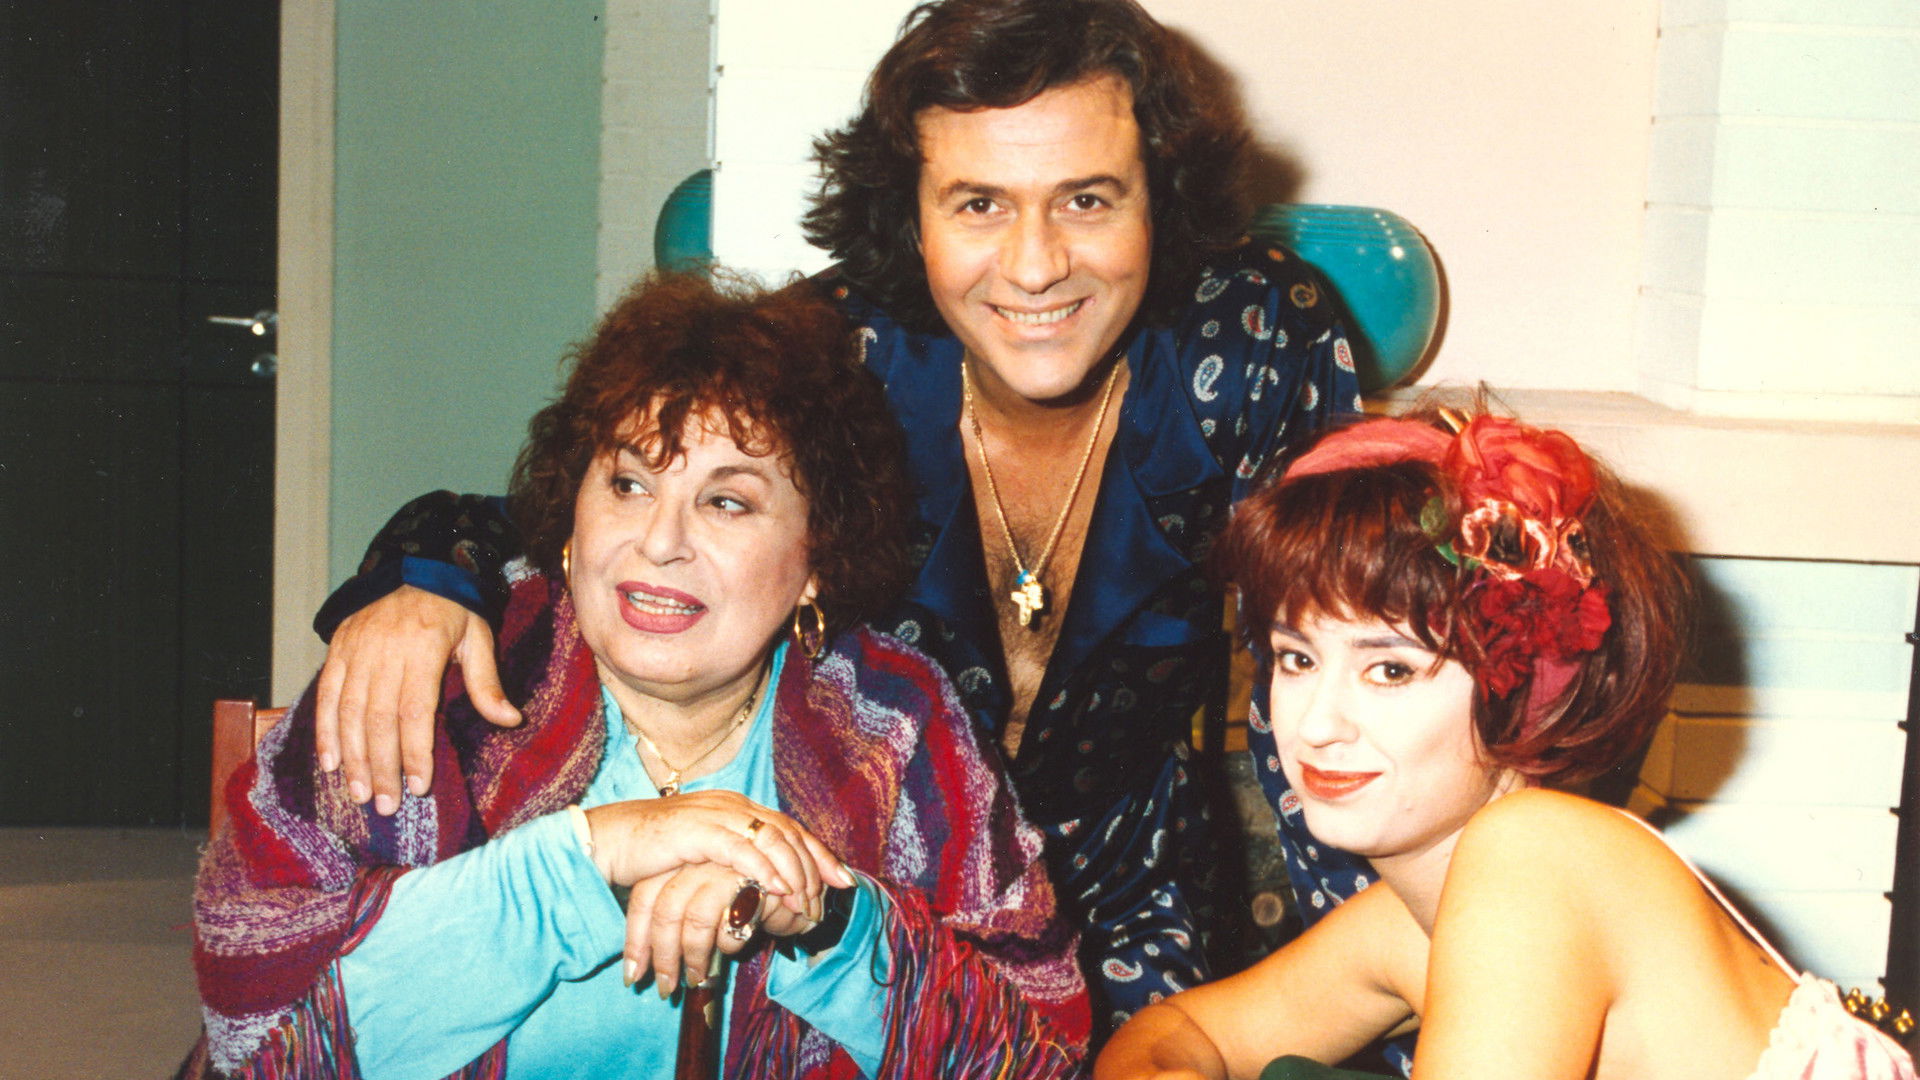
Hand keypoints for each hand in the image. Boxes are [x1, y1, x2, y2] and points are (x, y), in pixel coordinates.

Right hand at [315, 585, 521, 812]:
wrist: (415, 566)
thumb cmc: (453, 609)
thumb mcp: (478, 638)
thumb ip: (487, 682)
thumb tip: (510, 720)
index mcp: (424, 649)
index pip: (414, 711)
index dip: (414, 752)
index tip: (419, 786)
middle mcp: (385, 652)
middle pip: (379, 719)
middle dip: (381, 767)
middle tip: (386, 805)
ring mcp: (356, 651)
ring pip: (349, 713)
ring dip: (353, 758)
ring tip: (359, 794)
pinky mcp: (338, 651)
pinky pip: (326, 695)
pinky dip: (325, 731)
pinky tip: (331, 763)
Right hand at [585, 792, 853, 912]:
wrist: (608, 841)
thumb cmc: (651, 853)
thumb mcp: (703, 857)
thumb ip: (734, 861)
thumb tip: (766, 888)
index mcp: (735, 808)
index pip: (788, 827)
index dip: (818, 852)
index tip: (843, 879)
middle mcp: (731, 805)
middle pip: (788, 831)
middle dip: (816, 863)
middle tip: (834, 892)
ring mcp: (715, 814)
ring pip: (772, 839)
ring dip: (794, 873)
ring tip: (807, 902)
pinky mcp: (698, 830)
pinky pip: (742, 850)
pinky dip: (764, 870)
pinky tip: (778, 890)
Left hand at [619, 862, 795, 996]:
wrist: (800, 885)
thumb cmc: (748, 900)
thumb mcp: (707, 908)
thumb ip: (682, 926)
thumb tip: (649, 968)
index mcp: (680, 860)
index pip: (644, 898)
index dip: (636, 940)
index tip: (633, 976)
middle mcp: (698, 859)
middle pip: (665, 909)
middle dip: (661, 956)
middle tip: (665, 989)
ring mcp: (724, 866)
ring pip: (694, 919)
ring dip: (692, 958)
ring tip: (696, 981)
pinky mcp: (752, 879)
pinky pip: (729, 924)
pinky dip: (727, 946)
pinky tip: (732, 953)